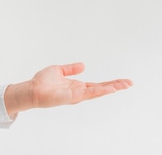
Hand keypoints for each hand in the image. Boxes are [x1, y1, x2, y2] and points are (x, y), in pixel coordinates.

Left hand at [4, 62, 131, 115]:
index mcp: (77, 86)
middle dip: (115, 86)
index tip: (122, 81)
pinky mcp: (73, 96)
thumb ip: (71, 68)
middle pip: (101, 89)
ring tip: (124, 85)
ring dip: (111, 88)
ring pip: (98, 92)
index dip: (110, 83)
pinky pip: (88, 93)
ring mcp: (77, 95)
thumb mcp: (59, 70)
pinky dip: (99, 91)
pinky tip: (109, 88)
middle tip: (130, 83)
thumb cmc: (42, 82)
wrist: (32, 89)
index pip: (97, 85)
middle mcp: (79, 92)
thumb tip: (84, 65)